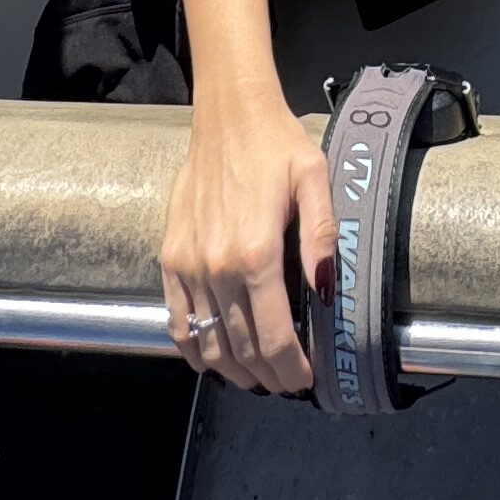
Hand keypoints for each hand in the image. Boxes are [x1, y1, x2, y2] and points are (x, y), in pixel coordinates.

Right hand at [161, 88, 333, 395]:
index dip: (291, 368)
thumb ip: (321, 236)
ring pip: (208, 344)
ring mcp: (188, 266)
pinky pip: (178, 321)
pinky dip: (194, 350)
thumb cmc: (275, 144)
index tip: (305, 380)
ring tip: (257, 376)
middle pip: (241, 348)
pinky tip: (213, 358)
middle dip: (268, 375)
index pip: (273, 337)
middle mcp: (216, 267)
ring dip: (233, 371)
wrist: (227, 115)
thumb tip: (329, 290)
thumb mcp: (313, 179)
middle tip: (287, 384)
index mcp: (256, 253)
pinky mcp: (170, 259)